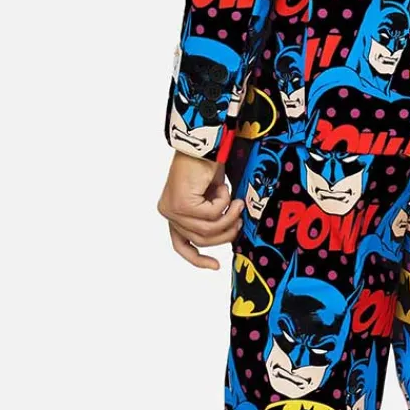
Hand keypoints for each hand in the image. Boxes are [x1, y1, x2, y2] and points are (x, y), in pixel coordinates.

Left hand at [158, 151, 242, 268]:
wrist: (204, 143)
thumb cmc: (208, 164)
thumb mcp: (213, 198)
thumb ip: (213, 217)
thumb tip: (229, 236)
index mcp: (173, 213)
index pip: (181, 245)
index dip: (198, 259)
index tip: (216, 266)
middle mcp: (168, 213)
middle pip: (200, 240)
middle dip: (225, 233)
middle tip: (241, 218)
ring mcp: (172, 210)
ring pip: (207, 230)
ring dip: (228, 217)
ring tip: (237, 202)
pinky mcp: (181, 204)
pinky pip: (211, 215)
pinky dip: (223, 203)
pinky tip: (223, 188)